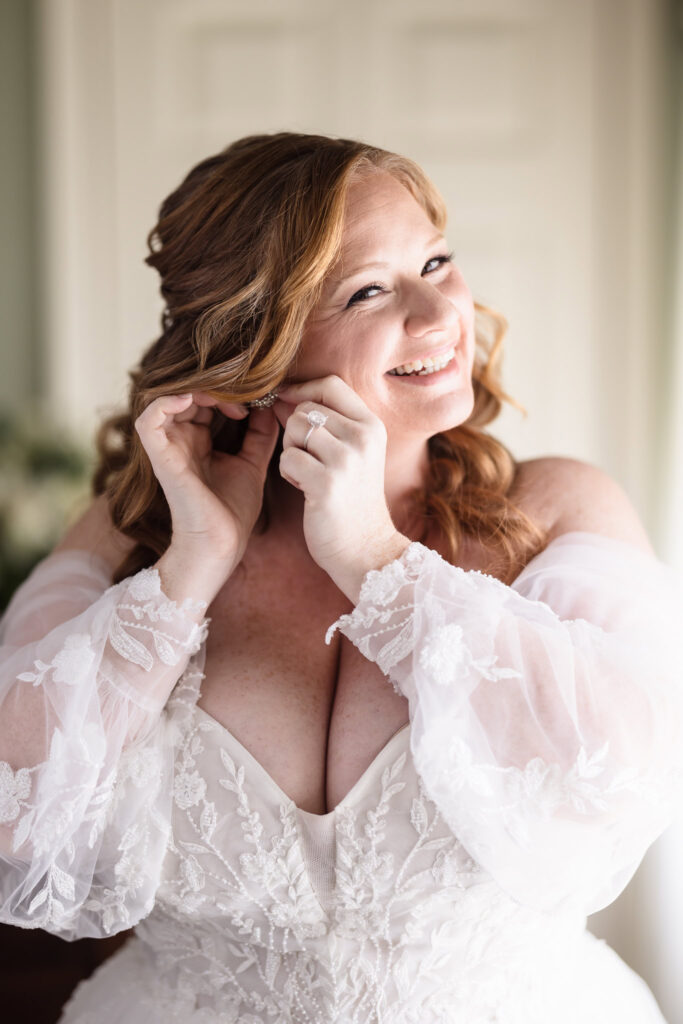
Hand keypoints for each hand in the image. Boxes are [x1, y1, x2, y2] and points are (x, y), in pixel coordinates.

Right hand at [134, 393, 278, 577]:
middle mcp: (179, 441)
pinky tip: (193, 401)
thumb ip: (260, 434)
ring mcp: (168, 447)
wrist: (222, 543)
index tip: (254, 403)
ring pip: (166, 398)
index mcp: (198, 441)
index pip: (203, 399)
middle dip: (214, 388)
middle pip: (186, 394)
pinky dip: (166, 402)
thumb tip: (270, 404)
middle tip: (242, 400)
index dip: (226, 392)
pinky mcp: (160, 457)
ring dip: (195, 390)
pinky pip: (148, 418)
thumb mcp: (252, 463)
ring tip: (222, 401)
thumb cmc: (233, 512)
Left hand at [274, 376, 409, 600]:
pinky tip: (304, 489)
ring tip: (308, 474)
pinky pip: (287, 458)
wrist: (367, 550)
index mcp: (372, 426)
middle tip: (308, 460)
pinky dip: (288, 473)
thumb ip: (329, 424)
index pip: (330, 384)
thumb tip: (285, 396)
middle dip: (295, 432)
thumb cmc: (353, 500)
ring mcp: (346, 459)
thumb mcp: (355, 454)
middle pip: (306, 409)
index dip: (302, 390)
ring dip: (291, 452)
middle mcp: (362, 437)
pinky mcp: (326, 483)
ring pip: (294, 430)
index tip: (288, 404)